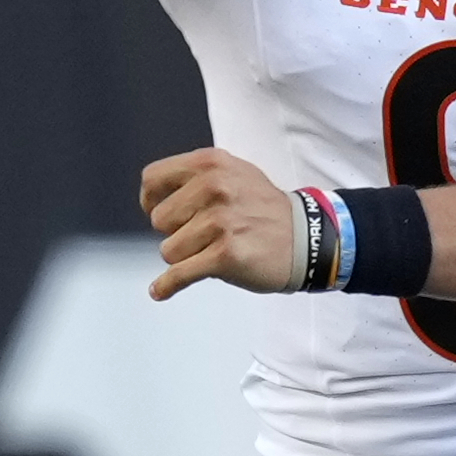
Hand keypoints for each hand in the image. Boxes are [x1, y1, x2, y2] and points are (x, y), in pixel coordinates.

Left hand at [141, 147, 303, 295]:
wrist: (305, 238)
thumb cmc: (266, 210)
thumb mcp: (234, 173)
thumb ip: (196, 177)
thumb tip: (154, 197)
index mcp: (211, 164)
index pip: (153, 180)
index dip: (150, 200)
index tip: (158, 212)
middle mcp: (214, 188)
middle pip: (159, 220)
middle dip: (174, 232)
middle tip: (200, 234)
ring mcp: (220, 222)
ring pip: (168, 250)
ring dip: (184, 257)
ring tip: (211, 251)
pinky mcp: (225, 255)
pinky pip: (179, 274)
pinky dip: (167, 286)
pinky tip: (160, 290)